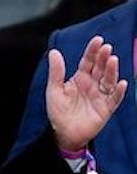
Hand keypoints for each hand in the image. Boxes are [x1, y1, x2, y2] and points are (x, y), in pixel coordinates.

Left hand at [46, 36, 127, 150]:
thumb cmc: (57, 111)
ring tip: (113, 60)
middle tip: (106, 48)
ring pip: (109, 80)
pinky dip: (119, 92)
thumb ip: (56, 71)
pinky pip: (114, 99)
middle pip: (101, 68)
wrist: (62, 133)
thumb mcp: (54, 89)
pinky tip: (121, 83)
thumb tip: (53, 52)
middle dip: (104, 58)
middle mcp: (92, 84)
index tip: (98, 40)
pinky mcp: (106, 108)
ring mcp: (100, 96)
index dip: (93, 51)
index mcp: (80, 78)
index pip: (88, 61)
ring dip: (112, 71)